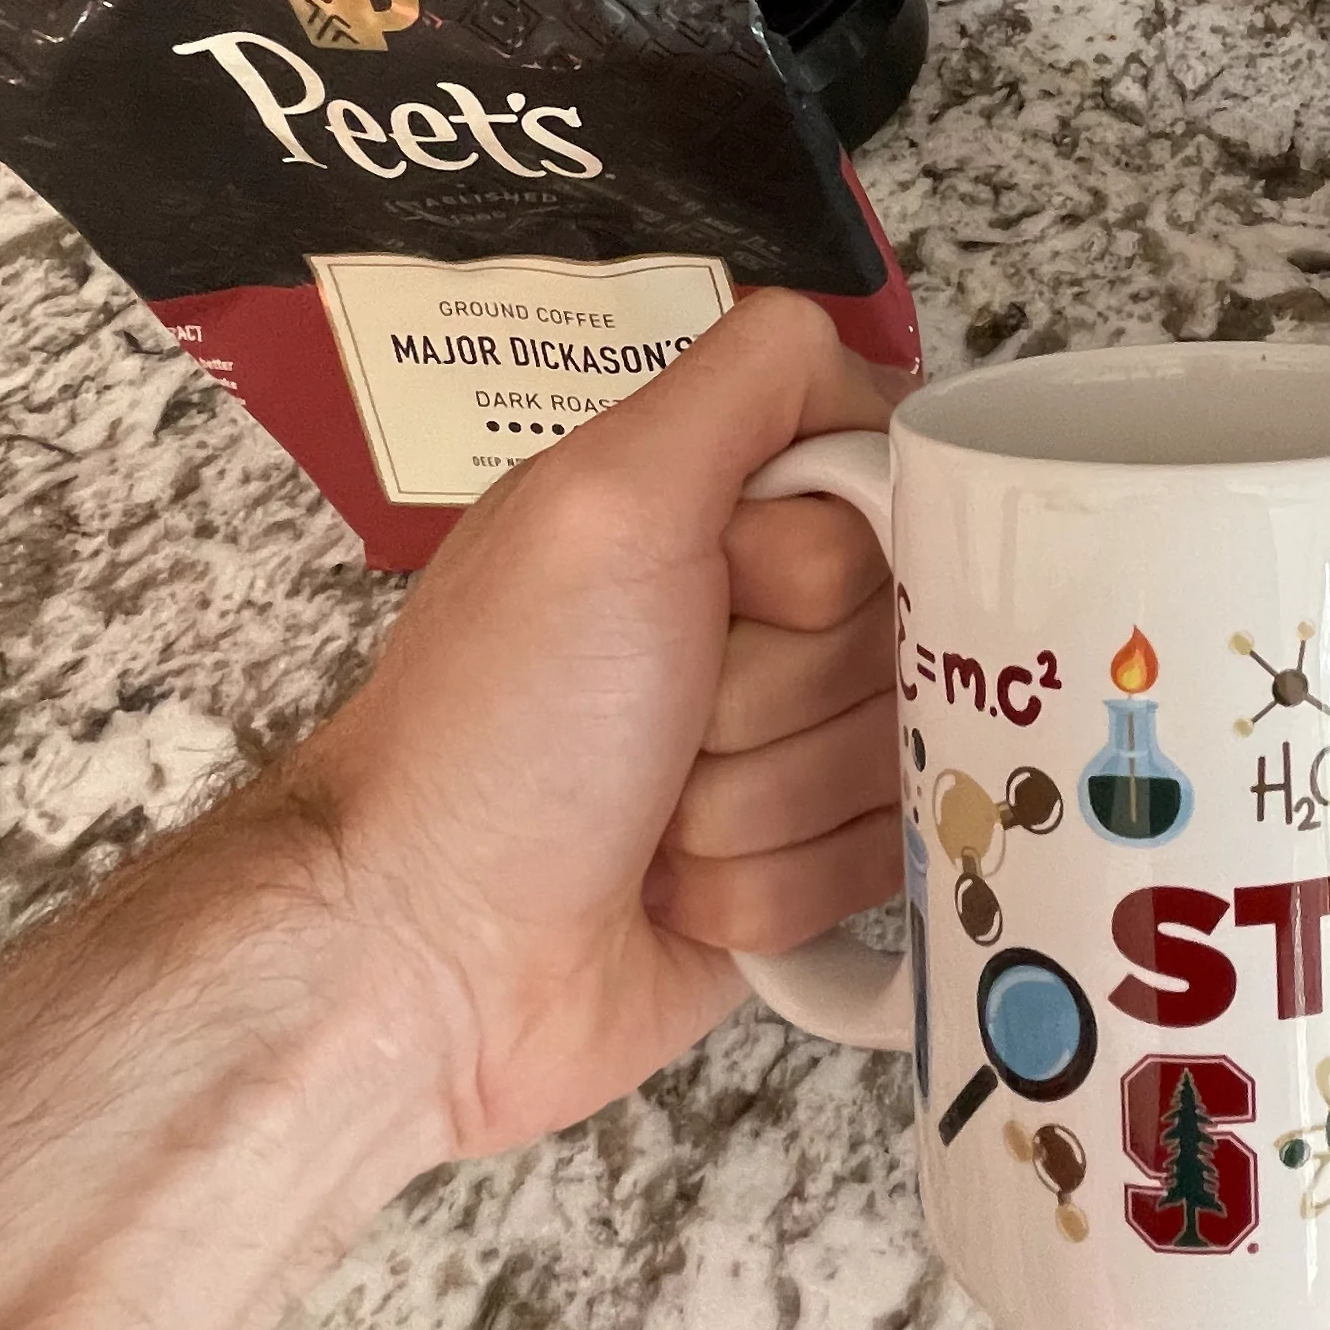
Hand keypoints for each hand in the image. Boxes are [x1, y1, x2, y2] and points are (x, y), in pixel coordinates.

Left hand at [276, 289, 900, 1164]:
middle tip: (674, 720)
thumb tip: (873, 373)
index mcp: (705, 510)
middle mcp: (750, 619)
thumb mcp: (605, 502)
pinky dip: (778, 890)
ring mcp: (780, 750)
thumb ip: (748, 385)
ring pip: (896, 754)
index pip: (882, 487)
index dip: (828, 554)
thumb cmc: (498, 724)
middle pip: (900, 631)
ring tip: (657, 823)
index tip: (737, 588)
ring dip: (774, 804)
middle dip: (793, 694)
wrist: (428, 956)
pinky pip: (878, 864)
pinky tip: (680, 898)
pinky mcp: (798, 872)